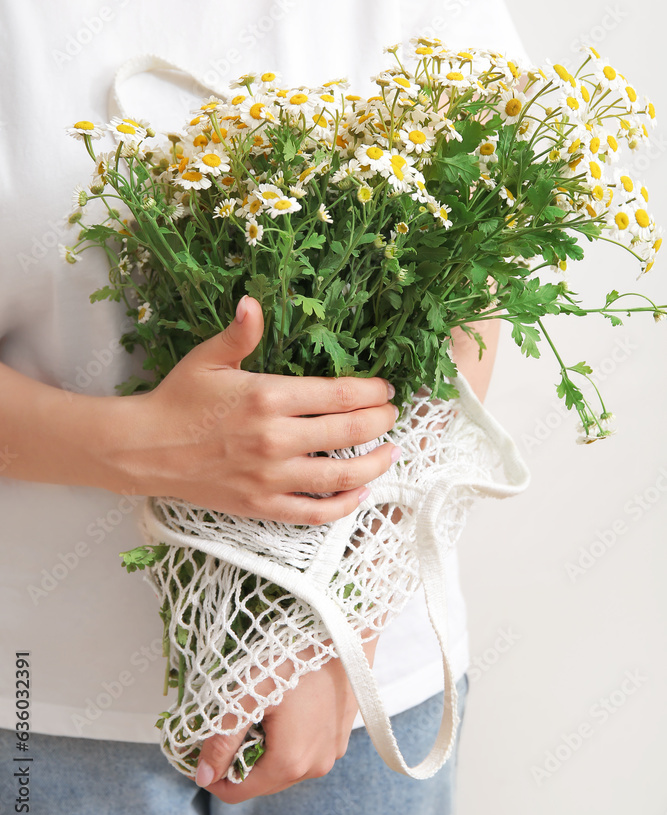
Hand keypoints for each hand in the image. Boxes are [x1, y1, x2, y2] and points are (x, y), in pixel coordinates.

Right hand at [108, 296, 399, 524]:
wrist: (144, 449)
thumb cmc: (178, 400)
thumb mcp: (207, 359)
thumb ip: (239, 334)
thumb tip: (252, 301)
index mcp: (267, 396)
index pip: (338, 395)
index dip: (371, 391)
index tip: (385, 389)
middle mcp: (275, 438)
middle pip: (349, 431)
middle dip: (380, 421)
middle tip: (391, 415)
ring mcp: (270, 476)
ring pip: (340, 474)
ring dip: (374, 464)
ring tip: (390, 452)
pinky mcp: (262, 505)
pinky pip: (312, 512)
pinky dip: (342, 506)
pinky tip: (359, 494)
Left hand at [191, 633, 378, 800]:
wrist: (344, 628)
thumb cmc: (295, 656)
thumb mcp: (249, 693)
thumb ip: (223, 738)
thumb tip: (203, 775)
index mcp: (290, 762)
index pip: (237, 792)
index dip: (212, 774)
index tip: (202, 747)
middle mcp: (316, 766)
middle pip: (262, 782)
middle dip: (240, 759)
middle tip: (229, 722)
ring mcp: (333, 751)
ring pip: (285, 766)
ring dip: (265, 748)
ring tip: (257, 710)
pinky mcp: (342, 734)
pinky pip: (306, 750)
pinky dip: (288, 739)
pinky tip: (284, 706)